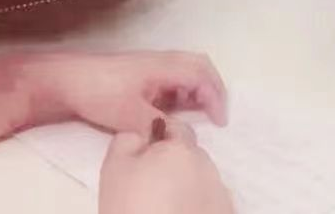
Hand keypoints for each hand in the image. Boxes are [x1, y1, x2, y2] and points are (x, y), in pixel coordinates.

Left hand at [30, 50, 226, 137]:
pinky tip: (175, 109)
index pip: (200, 74)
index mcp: (161, 66)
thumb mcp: (130, 115)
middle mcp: (159, 61)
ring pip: (185, 69)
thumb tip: (183, 135)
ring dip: (197, 88)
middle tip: (217, 113)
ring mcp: (149, 65)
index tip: (218, 121)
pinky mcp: (139, 73)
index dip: (214, 96)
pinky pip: (171, 76)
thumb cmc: (98, 92)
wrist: (65, 79)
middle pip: (198, 65)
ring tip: (200, 113)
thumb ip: (159, 125)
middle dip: (213, 87)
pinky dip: (182, 90)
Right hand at [99, 120, 234, 213]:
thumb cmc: (131, 208)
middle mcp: (208, 168)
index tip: (145, 158)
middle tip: (151, 187)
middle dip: (174, 164)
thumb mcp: (114, 167)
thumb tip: (142, 133)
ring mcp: (220, 195)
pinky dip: (197, 206)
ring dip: (187, 186)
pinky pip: (210, 202)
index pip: (176, 128)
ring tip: (164, 208)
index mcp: (182, 149)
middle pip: (190, 156)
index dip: (159, 139)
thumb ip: (129, 138)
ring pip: (201, 180)